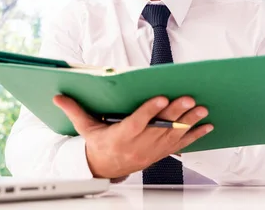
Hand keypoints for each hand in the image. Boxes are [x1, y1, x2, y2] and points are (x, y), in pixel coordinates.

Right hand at [53, 94, 212, 180]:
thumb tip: (58, 96)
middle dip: (176, 113)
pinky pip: (181, 144)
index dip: (150, 111)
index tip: (161, 98)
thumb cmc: (99, 145)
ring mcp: (153, 149)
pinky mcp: (161, 152)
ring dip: (189, 122)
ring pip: (174, 134)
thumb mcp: (85, 128)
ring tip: (202, 109)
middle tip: (189, 99)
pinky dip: (195, 135)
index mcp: (122, 136)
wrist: (107, 169)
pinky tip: (207, 126)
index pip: (138, 122)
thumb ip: (74, 111)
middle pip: (160, 127)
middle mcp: (140, 144)